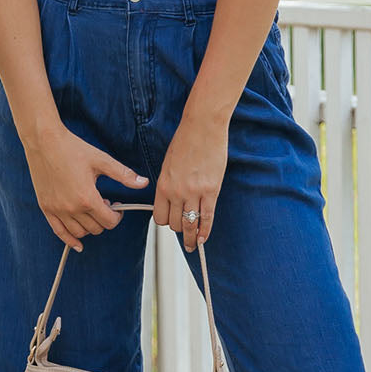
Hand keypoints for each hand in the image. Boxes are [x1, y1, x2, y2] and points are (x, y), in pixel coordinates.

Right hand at [25, 123, 149, 252]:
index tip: (116, 206)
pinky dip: (70, 240)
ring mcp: (57, 210)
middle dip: (104, 219)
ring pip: (80, 232)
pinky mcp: (46, 208)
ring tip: (90, 209)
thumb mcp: (102, 160)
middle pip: (96, 228)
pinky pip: (59, 232)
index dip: (117, 216)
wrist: (44, 141)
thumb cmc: (72, 148)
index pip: (109, 221)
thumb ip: (124, 175)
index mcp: (87, 198)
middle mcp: (71, 208)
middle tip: (104, 203)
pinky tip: (78, 244)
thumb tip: (144, 183)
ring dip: (90, 226)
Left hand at [153, 113, 228, 248]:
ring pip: (190, 224)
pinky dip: (205, 231)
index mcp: (163, 185)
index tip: (171, 222)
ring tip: (193, 244)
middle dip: (179, 229)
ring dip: (191, 238)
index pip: (160, 216)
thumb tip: (173, 200)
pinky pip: (207, 217)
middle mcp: (176, 192)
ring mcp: (194, 192)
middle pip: (175, 223)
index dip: (166, 222)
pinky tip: (204, 238)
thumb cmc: (186, 141)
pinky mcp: (211, 190)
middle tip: (185, 232)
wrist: (202, 126)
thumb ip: (169, 183)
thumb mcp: (168, 163)